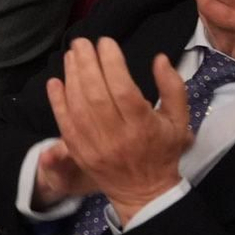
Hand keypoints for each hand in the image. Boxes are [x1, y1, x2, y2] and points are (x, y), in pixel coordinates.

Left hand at [40, 37, 191, 221]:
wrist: (144, 192)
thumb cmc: (163, 151)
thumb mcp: (179, 121)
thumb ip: (173, 88)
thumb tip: (159, 58)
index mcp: (143, 126)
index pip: (123, 89)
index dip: (112, 62)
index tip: (105, 42)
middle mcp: (117, 136)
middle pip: (96, 94)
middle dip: (86, 63)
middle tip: (82, 42)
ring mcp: (95, 145)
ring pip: (78, 106)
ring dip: (71, 77)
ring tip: (71, 55)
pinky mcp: (80, 152)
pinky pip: (64, 124)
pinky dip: (57, 101)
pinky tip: (55, 81)